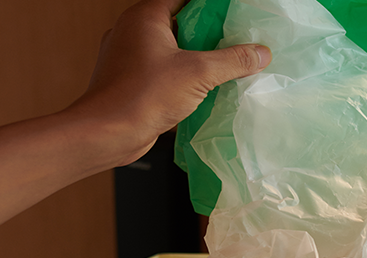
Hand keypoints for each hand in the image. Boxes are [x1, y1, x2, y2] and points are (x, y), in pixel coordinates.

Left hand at [66, 0, 270, 167]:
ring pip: (172, 51)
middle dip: (210, 37)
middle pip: (180, 25)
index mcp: (144, 17)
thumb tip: (260, 53)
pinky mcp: (131, 82)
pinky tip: (205, 92)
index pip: (184, 0)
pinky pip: (164, 72)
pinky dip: (184, 79)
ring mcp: (129, 58)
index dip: (211, 8)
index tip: (234, 18)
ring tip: (226, 69)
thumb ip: (233, 60)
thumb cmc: (142, 95)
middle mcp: (133, 32)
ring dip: (198, 60)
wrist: (106, 134)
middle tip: (237, 45)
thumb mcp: (198, 73)